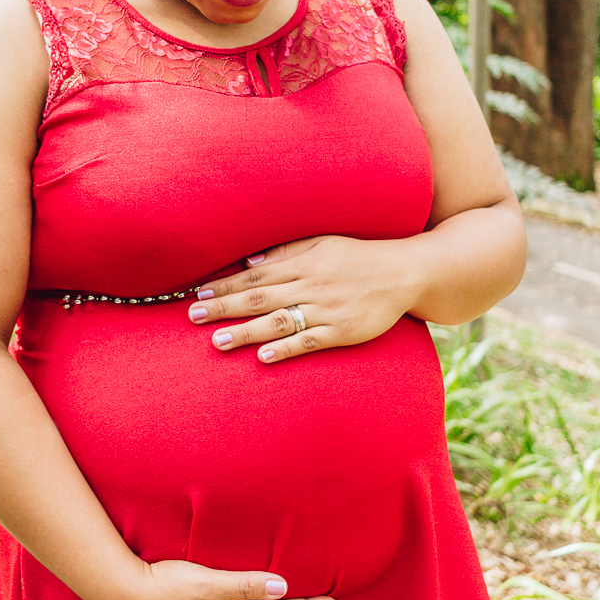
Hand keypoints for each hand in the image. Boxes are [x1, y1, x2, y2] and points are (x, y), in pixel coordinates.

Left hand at [187, 234, 422, 363]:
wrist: (405, 272)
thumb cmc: (359, 256)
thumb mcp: (322, 243)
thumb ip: (287, 252)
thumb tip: (249, 262)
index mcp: (303, 262)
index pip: (256, 274)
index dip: (226, 284)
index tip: (199, 292)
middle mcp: (310, 284)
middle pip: (260, 297)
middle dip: (225, 306)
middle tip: (193, 315)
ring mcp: (326, 309)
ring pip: (279, 320)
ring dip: (246, 331)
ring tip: (217, 341)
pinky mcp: (343, 331)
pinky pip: (310, 341)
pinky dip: (286, 348)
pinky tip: (263, 357)